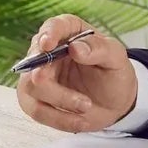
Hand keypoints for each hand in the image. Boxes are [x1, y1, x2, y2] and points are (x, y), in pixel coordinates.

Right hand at [15, 14, 138, 131]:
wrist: (113, 102)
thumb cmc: (113, 74)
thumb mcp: (116, 59)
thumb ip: (99, 49)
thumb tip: (76, 48)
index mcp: (68, 32)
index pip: (52, 26)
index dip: (48, 33)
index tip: (48, 44)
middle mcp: (47, 51)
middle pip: (35, 61)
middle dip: (49, 80)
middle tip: (81, 99)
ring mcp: (37, 76)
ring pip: (31, 88)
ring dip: (60, 101)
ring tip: (86, 107)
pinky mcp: (35, 100)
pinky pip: (37, 110)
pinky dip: (59, 119)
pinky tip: (80, 121)